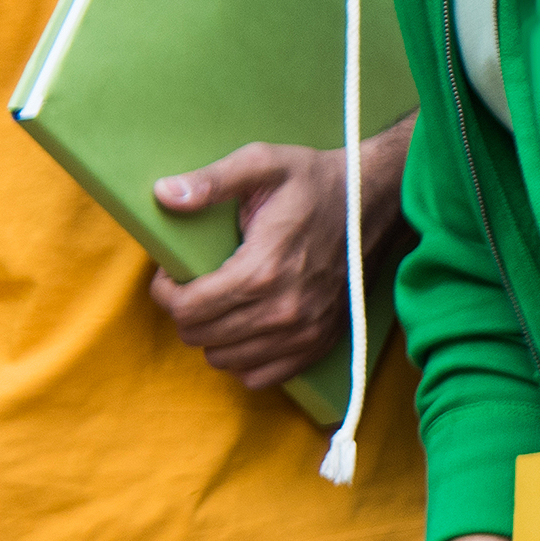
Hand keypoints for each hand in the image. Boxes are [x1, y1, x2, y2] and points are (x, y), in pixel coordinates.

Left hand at [151, 141, 353, 391]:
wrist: (376, 201)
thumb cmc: (315, 181)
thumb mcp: (262, 164)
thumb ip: (210, 181)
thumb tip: (163, 194)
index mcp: (262, 269)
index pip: (187, 308)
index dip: (165, 292)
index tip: (170, 274)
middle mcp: (283, 309)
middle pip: (200, 336)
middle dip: (185, 311)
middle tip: (194, 285)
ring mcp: (303, 331)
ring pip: (224, 359)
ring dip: (212, 334)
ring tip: (219, 304)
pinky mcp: (319, 342)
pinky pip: (258, 376)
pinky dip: (242, 357)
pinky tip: (245, 327)